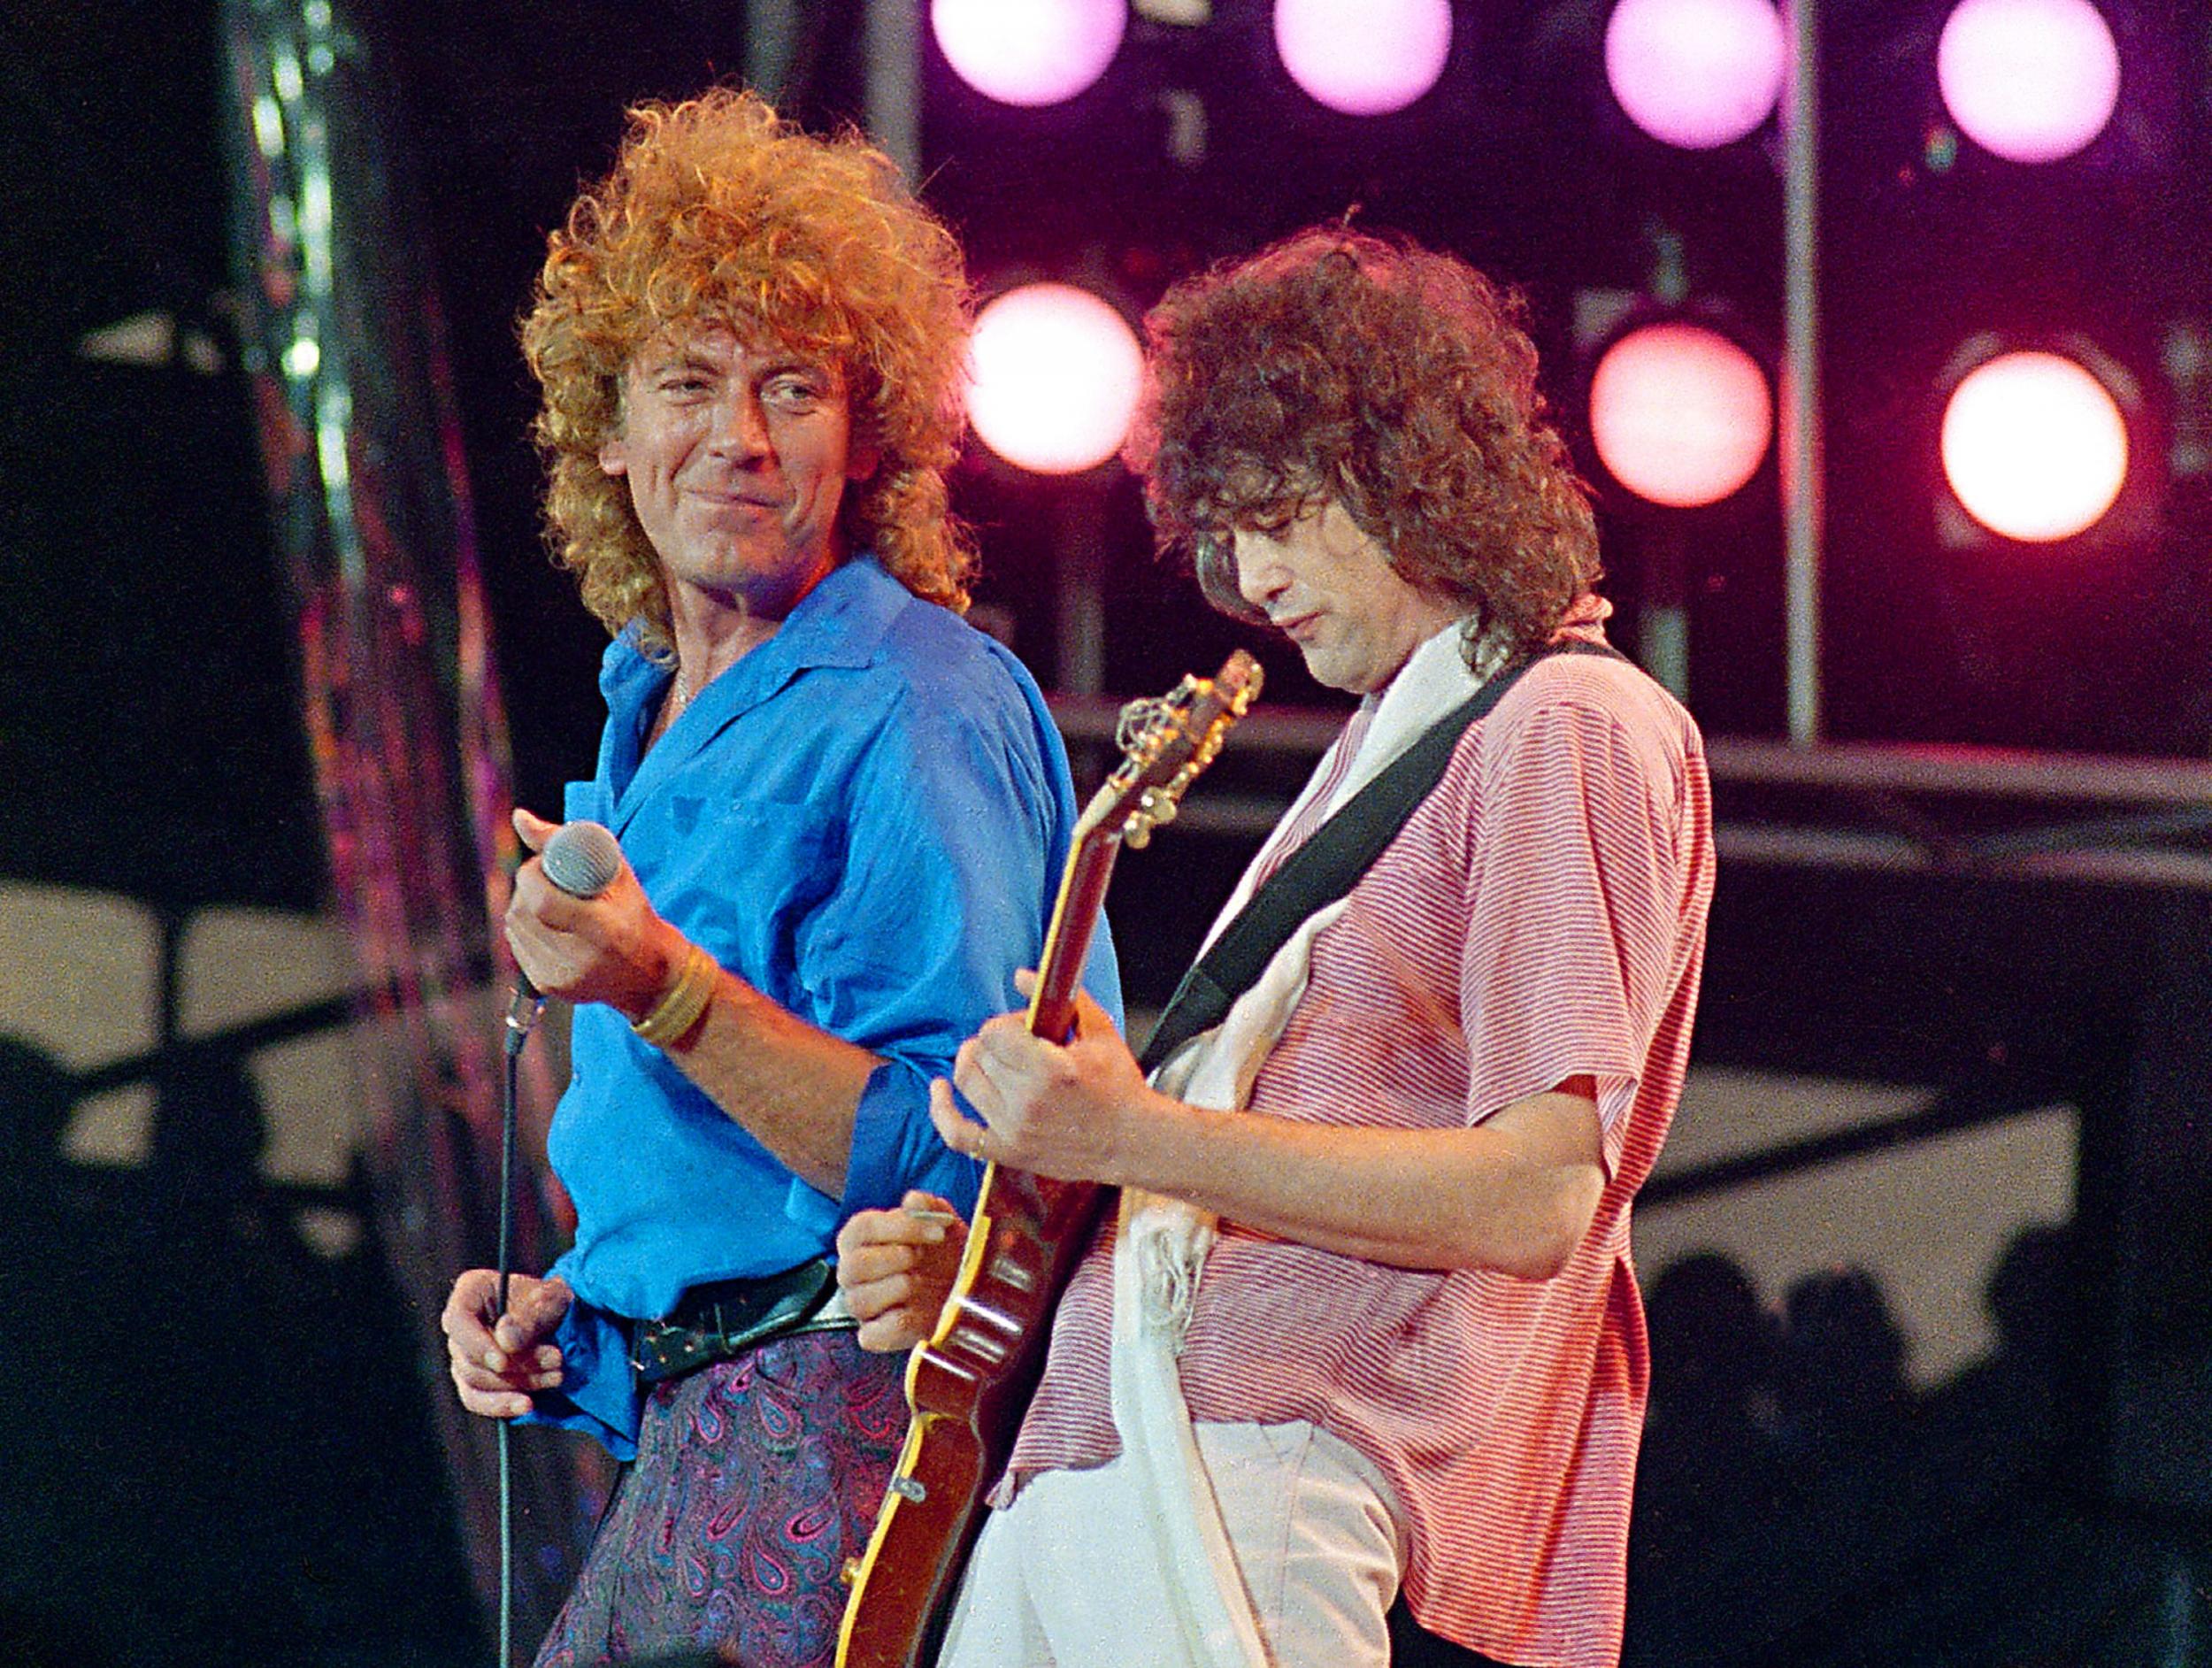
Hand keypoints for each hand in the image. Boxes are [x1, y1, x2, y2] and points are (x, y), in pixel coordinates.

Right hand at [441, 1268, 572, 1417]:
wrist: (558, 1319)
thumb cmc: (550, 1301)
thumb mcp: (550, 1299)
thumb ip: (530, 1318)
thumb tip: (505, 1341)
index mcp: (471, 1291)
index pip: (458, 1320)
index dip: (477, 1344)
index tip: (502, 1362)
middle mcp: (460, 1325)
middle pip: (471, 1357)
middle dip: (516, 1365)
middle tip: (556, 1360)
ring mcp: (463, 1355)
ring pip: (477, 1381)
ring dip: (519, 1383)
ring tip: (557, 1376)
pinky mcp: (473, 1380)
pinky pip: (477, 1400)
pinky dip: (502, 1406)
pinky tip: (527, 1405)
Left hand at [505, 807, 684, 1019]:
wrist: (649, 975)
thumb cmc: (634, 915)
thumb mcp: (616, 873)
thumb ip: (566, 842)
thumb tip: (519, 818)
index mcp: (604, 930)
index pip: (543, 903)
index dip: (532, 877)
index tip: (542, 865)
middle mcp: (580, 959)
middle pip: (523, 913)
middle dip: (527, 888)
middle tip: (547, 879)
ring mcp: (561, 976)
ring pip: (514, 926)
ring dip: (524, 905)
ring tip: (548, 899)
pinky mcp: (548, 985)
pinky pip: (516, 944)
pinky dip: (525, 926)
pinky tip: (546, 922)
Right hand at [836, 1192, 965, 1352]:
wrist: (964, 1286)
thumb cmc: (944, 1251)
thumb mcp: (942, 1222)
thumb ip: (928, 1206)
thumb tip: (913, 1200)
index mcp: (861, 1239)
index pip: (861, 1228)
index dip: (901, 1227)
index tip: (938, 1232)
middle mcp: (853, 1273)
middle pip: (853, 1266)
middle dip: (894, 1258)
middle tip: (923, 1257)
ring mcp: (863, 1306)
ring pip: (858, 1301)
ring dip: (897, 1288)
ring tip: (920, 1281)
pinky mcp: (876, 1334)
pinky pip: (870, 1336)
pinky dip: (895, 1324)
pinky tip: (917, 1310)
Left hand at [928, 971, 1158, 1185]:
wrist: (1133, 1142)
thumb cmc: (1120, 1085)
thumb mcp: (1101, 1032)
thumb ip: (1063, 999)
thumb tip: (1020, 975)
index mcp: (1051, 1069)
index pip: (995, 1031)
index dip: (1006, 1024)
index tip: (1024, 1030)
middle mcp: (1027, 1102)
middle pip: (978, 1054)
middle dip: (992, 1042)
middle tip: (1014, 1047)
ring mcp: (1014, 1131)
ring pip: (966, 1082)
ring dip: (972, 1064)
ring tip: (989, 1060)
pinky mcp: (1008, 1153)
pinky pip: (957, 1134)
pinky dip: (942, 1110)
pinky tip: (939, 1090)